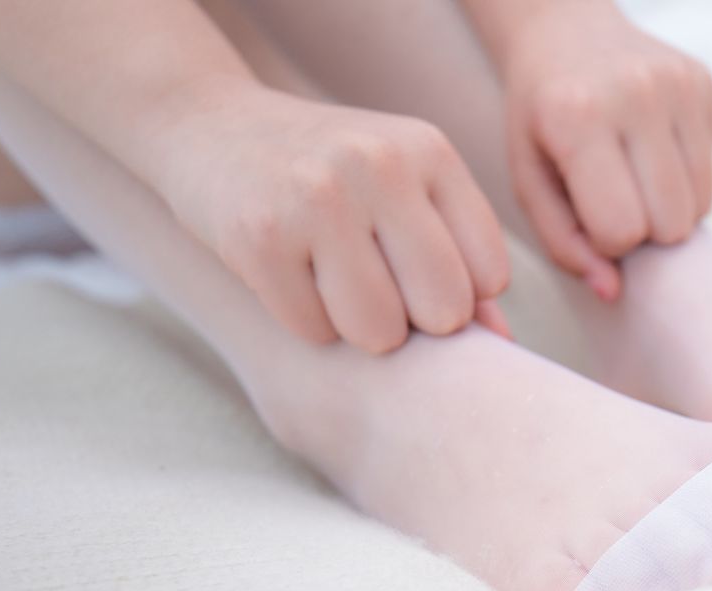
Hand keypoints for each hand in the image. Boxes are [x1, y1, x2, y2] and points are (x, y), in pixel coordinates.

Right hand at [151, 83, 510, 351]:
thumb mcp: (404, 194)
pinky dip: (304, 322)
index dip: (457, 297)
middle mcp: (379, 165)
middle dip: (414, 325)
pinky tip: (288, 278)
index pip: (489, 275)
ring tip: (333, 284)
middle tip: (377, 293)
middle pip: (444, 310)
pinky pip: (314, 330)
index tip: (418, 279)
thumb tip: (502, 344)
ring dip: (357, 331)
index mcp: (430, 152)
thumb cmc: (330, 180)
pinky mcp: (260, 236)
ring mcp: (318, 197)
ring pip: (380, 333)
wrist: (209, 125)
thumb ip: (459, 261)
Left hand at [499, 2, 711, 299]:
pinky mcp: (703, 82)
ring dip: (667, 210)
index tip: (589, 217)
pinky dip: (684, 181)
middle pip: (671, 224)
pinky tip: (652, 153)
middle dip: (643, 230)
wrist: (564, 32)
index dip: (606, 240)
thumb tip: (612, 291)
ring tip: (633, 179)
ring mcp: (676, 84)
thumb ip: (565, 242)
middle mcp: (635, 94)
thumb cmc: (541, 119)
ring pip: (700, 206)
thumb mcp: (530, 180)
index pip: (622, 229)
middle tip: (613, 200)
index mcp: (579, 117)